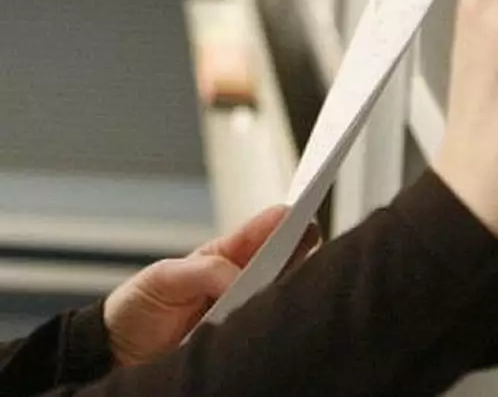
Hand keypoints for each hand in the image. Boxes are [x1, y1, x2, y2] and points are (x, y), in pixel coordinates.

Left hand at [104, 206, 319, 366]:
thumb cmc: (138, 307)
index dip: (285, 219)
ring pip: (279, 292)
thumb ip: (203, 270)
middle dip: (297, 249)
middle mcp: (241, 281)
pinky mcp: (242, 339)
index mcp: (224, 256)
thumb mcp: (163, 277)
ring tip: (292, 276)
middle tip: (308, 241)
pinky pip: (265, 325)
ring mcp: (244, 310)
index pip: (263, 231)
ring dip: (286, 284)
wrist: (120, 354)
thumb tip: (238, 277)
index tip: (299, 213)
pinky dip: (271, 319)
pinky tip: (274, 313)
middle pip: (283, 260)